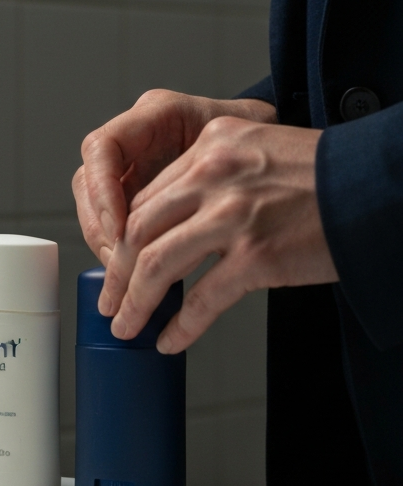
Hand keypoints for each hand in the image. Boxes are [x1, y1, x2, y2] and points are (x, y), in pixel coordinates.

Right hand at [73, 90, 276, 263]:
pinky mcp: (140, 196)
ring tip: (129, 276)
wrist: (285, 154)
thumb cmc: (271, 145)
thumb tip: (186, 222)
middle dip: (99, 227)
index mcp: (158, 116)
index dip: (102, 191)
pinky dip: (123, 251)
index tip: (119, 228)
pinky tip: (140, 274)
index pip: (104, 147)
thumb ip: (210, 175)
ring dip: (105, 244)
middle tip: (120, 262)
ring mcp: (133, 167)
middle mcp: (137, 140)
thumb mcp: (245, 150)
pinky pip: (115, 225)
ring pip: (94, 208)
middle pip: (87, 182)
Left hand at [98, 115, 337, 353]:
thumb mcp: (257, 152)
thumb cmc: (323, 176)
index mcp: (209, 145)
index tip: (116, 263)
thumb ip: (211, 176)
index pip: (145, 197)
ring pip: (157, 265)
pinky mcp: (258, 255)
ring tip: (127, 326)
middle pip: (139, 231)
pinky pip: (202, 298)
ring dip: (135, 303)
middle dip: (117, 275)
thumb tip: (169, 226)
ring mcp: (233, 216)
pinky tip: (170, 340)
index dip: (122, 238)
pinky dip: (181, 325)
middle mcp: (212, 175)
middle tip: (110, 303)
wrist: (379, 185)